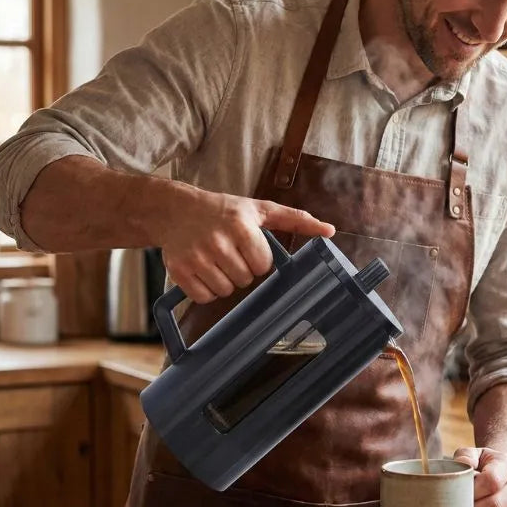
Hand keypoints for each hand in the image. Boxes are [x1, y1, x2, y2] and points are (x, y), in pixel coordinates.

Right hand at [158, 188, 333, 302]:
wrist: (176, 209)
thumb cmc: (224, 211)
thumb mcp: (260, 210)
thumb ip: (296, 220)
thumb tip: (330, 230)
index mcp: (241, 226)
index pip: (263, 265)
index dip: (258, 259)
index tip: (247, 246)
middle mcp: (217, 241)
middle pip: (245, 280)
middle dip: (241, 269)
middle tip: (230, 252)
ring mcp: (196, 257)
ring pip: (225, 291)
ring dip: (224, 280)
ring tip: (216, 260)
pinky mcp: (179, 271)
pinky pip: (203, 297)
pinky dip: (206, 289)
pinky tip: (202, 269)